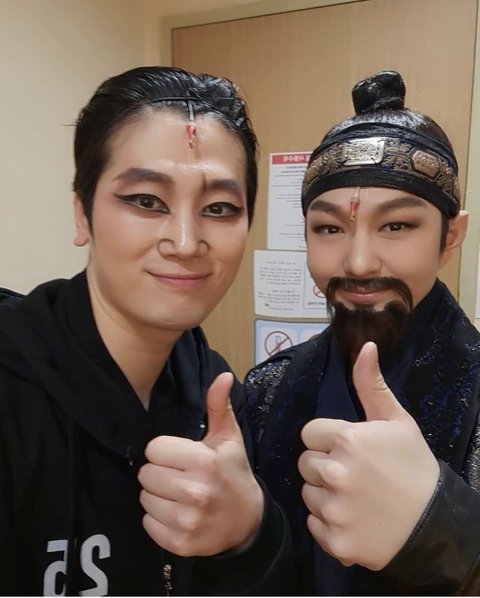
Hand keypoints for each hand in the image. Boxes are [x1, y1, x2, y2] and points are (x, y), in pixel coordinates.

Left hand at [138, 372, 262, 556]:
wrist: (248, 521)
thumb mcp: (228, 438)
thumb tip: (223, 376)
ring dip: (157, 496)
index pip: (153, 449)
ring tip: (178, 495)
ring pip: (144, 499)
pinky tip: (177, 514)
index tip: (180, 457)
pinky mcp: (180, 544)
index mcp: (203, 461)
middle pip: (146, 474)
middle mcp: (194, 492)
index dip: (164, 451)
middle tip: (179, 476)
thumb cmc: (233, 473)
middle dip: (159, 473)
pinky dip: (158, 520)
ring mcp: (187, 520)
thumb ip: (218, 405)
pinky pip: (148, 524)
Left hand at [299, 341, 439, 569]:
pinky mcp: (335, 541)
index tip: (348, 449)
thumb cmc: (414, 465)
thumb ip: (371, 384)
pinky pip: (314, 526)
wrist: (435, 523)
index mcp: (347, 439)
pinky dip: (329, 525)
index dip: (327, 440)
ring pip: (307, 494)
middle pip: (305, 464)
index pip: (309, 433)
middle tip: (353, 474)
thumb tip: (365, 346)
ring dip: (324, 495)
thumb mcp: (396, 420)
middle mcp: (336, 473)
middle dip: (323, 466)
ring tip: (355, 497)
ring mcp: (334, 510)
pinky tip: (354, 520)